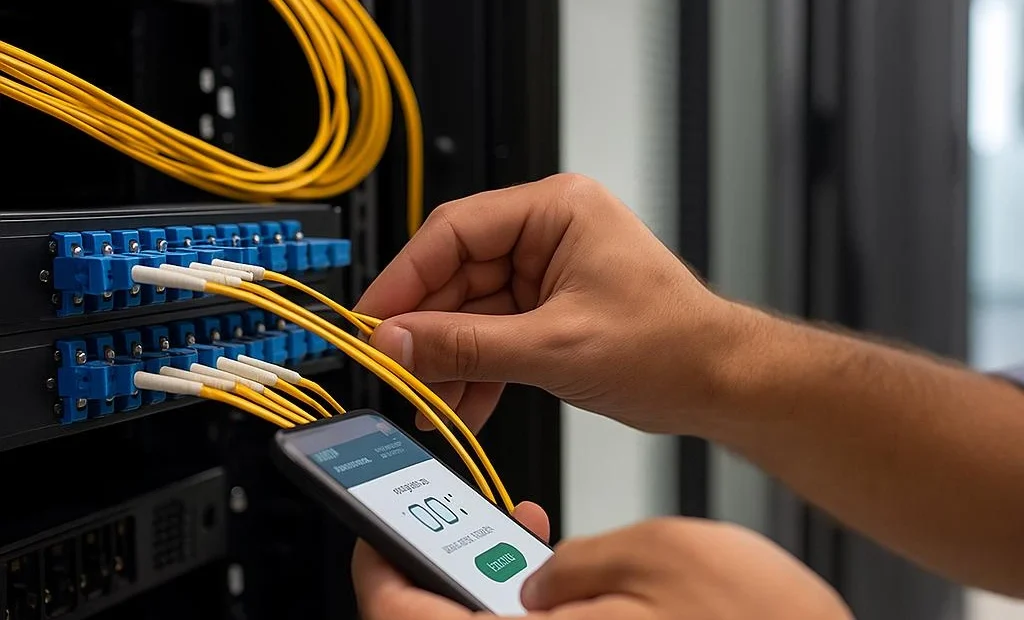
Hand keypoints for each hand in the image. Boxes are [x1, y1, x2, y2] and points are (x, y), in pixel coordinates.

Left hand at [352, 511, 851, 619]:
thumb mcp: (655, 556)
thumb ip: (573, 564)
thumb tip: (537, 575)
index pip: (402, 615)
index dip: (378, 564)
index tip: (372, 523)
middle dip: (441, 567)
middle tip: (447, 516)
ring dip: (492, 587)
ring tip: (516, 536)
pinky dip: (539, 610)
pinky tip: (564, 573)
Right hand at [355, 173, 745, 433]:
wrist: (719, 383)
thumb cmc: (671, 346)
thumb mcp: (555, 348)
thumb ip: (467, 345)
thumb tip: (398, 342)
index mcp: (556, 210)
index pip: (455, 231)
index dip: (405, 277)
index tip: (372, 320)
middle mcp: (549, 233)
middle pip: (458, 275)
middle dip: (427, 331)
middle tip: (396, 371)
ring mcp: (549, 273)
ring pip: (472, 312)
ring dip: (449, 360)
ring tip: (427, 403)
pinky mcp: (551, 309)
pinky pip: (496, 334)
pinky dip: (477, 370)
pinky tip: (459, 405)